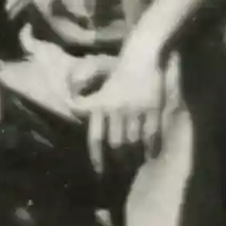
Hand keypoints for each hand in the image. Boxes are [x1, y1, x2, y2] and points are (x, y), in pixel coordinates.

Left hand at [78, 48, 169, 172]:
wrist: (143, 54)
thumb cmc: (120, 70)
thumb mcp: (101, 85)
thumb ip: (89, 103)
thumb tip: (72, 111)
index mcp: (103, 103)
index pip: (96, 137)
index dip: (96, 157)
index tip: (99, 171)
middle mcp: (117, 108)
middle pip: (116, 144)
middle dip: (118, 159)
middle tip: (121, 168)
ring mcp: (136, 109)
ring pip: (133, 141)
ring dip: (135, 155)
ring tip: (135, 163)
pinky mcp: (153, 108)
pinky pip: (152, 135)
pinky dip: (151, 147)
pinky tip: (151, 153)